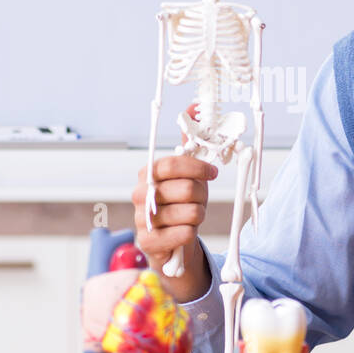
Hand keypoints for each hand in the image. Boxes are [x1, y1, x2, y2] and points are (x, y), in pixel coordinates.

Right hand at [133, 153, 216, 286]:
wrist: (169, 239)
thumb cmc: (179, 203)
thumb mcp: (186, 175)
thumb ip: (188, 146)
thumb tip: (191, 110)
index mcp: (148, 174)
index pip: (173, 164)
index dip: (198, 168)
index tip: (212, 173)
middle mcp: (141, 194)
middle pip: (187, 189)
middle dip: (202, 196)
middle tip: (199, 201)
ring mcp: (142, 219)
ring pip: (191, 212)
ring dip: (198, 216)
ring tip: (190, 217)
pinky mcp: (149, 241)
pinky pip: (185, 233)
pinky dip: (191, 232)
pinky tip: (183, 232)